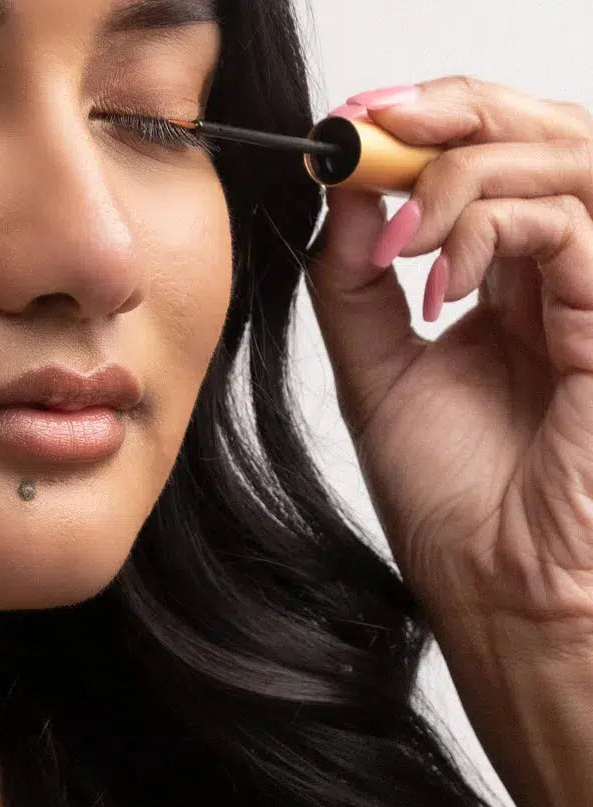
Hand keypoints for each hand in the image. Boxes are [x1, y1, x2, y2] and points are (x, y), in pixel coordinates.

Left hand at [305, 76, 592, 652]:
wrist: (491, 588)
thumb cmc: (450, 502)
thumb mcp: (375, 374)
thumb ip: (356, 285)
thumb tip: (343, 194)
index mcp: (509, 289)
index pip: (489, 166)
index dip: (426, 127)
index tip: (346, 128)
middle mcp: (560, 281)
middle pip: (542, 138)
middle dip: (453, 111)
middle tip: (372, 122)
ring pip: (567, 162)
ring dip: (464, 168)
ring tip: (395, 227)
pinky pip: (573, 228)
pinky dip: (492, 228)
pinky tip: (432, 282)